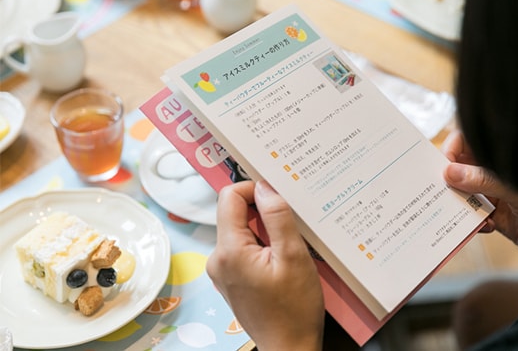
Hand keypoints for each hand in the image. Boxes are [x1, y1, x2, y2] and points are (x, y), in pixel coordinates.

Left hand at [206, 180, 323, 350]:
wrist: (289, 347)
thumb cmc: (294, 309)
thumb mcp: (294, 256)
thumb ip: (277, 217)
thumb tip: (265, 186)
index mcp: (230, 251)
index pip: (230, 197)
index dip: (253, 188)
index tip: (277, 194)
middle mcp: (218, 259)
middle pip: (234, 213)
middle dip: (262, 211)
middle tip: (289, 221)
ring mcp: (222, 270)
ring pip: (240, 230)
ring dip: (264, 229)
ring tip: (287, 246)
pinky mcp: (230, 277)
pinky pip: (242, 247)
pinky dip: (261, 244)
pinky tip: (281, 258)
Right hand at [441, 131, 517, 276]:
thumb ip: (484, 181)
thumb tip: (450, 173)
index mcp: (502, 156)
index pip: (468, 140)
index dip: (452, 149)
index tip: (444, 166)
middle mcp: (494, 171)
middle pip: (460, 166)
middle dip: (450, 179)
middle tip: (443, 191)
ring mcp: (491, 191)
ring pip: (462, 191)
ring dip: (460, 202)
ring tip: (461, 212)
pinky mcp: (490, 213)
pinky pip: (469, 213)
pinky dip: (470, 221)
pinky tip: (486, 226)